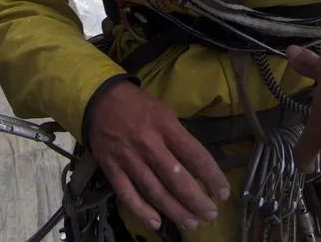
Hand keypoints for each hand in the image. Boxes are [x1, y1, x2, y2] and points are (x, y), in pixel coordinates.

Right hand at [85, 80, 230, 232]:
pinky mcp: (111, 167)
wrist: (98, 98)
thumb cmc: (137, 104)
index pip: (195, 155)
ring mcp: (128, 157)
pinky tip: (156, 222)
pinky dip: (141, 210)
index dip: (212, 176)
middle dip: (196, 200)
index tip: (223, 193)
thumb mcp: (163, 112)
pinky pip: (127, 193)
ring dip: (174, 210)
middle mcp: (148, 143)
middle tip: (210, 214)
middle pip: (176, 178)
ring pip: (154, 190)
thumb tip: (196, 166)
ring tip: (191, 222)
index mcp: (165, 126)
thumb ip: (177, 137)